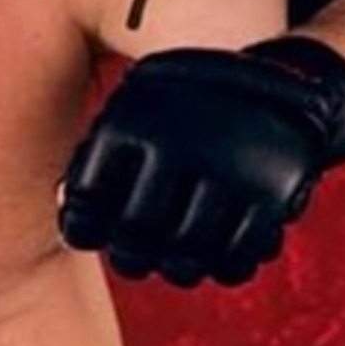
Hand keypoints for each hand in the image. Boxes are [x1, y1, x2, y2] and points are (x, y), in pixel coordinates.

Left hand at [57, 40, 344, 286]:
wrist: (273, 77)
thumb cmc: (180, 109)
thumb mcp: (133, 110)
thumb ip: (97, 158)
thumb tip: (71, 216)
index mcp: (134, 118)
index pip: (88, 195)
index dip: (81, 227)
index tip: (90, 236)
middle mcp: (179, 142)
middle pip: (137, 232)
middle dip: (129, 256)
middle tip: (131, 259)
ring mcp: (228, 168)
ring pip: (186, 254)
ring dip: (176, 268)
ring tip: (171, 262)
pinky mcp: (272, 192)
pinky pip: (237, 256)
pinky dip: (224, 266)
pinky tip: (214, 257)